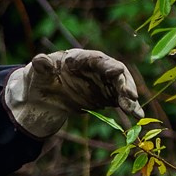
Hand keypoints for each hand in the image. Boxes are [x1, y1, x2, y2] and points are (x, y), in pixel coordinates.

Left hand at [6, 47, 143, 137]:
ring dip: (130, 98)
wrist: (44, 96)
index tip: (117, 71)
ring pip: (121, 87)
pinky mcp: (106, 96)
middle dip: (124, 84)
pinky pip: (121, 100)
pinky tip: (138, 116)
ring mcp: (103, 82)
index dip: (108, 65)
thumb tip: (40, 60)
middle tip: (131, 97)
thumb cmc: (40, 78)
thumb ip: (41, 66)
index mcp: (80, 58)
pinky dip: (130, 107)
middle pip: (115, 73)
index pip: (97, 59)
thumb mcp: (37, 73)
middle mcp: (96, 68)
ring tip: (136, 112)